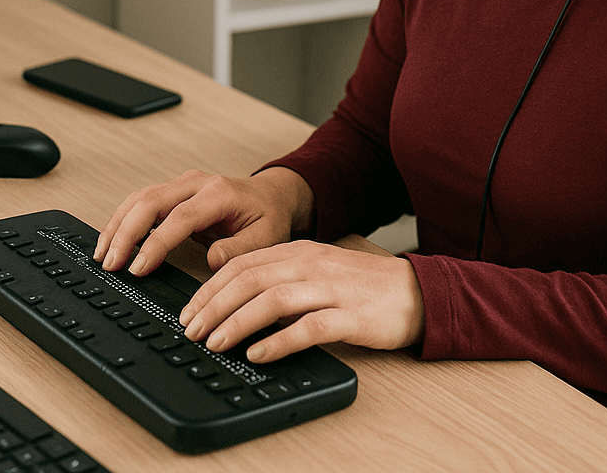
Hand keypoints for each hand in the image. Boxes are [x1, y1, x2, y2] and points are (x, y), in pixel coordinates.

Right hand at [93, 167, 311, 276]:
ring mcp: (182, 184)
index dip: (156, 243)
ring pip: (139, 199)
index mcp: (219, 193)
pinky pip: (140, 202)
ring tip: (102, 254)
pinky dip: (123, 220)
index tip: (138, 267)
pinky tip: (111, 240)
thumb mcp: (267, 237)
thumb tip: (212, 261)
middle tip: (109, 262)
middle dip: (125, 233)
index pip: (180, 217)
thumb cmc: (268, 217)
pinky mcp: (173, 192)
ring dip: (117, 225)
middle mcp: (196, 183)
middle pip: (150, 201)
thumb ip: (240, 250)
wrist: (271, 196)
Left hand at [177, 240, 424, 362]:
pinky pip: (308, 327)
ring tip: (216, 342)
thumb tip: (235, 303)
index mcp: (298, 252)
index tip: (188, 311)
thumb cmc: (363, 288)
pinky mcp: (350, 316)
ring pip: (272, 300)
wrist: (418, 293)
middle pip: (250, 280)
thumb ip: (280, 281)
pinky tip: (259, 354)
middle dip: (213, 305)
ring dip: (237, 322)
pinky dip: (279, 341)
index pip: (241, 264)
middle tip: (191, 330)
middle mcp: (311, 265)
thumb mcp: (316, 273)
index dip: (209, 288)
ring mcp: (331, 288)